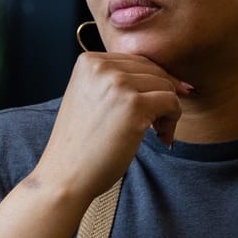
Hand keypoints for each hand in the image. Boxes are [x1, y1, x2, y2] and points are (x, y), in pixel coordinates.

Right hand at [30, 52, 192, 203]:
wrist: (64, 176)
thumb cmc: (81, 145)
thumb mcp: (90, 99)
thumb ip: (115, 83)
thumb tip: (166, 77)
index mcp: (89, 61)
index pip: (137, 61)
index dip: (151, 86)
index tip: (152, 109)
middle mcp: (101, 66)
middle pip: (153, 70)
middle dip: (162, 96)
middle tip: (157, 125)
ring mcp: (117, 84)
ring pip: (166, 85)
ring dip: (168, 111)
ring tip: (157, 133)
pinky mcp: (134, 105)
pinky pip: (172, 102)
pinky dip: (173, 121)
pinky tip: (162, 138)